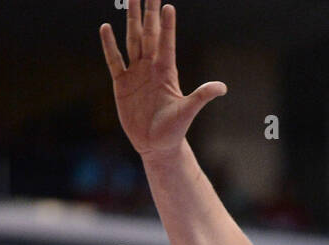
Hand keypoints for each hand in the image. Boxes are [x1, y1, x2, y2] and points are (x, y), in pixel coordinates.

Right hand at [100, 2, 225, 161]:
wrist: (156, 146)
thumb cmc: (174, 130)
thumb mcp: (188, 112)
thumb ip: (202, 96)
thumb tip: (222, 87)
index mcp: (166, 71)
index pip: (167, 42)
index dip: (167, 25)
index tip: (168, 6)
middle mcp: (151, 67)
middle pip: (148, 33)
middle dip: (147, 11)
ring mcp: (136, 74)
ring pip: (132, 40)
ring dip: (130, 20)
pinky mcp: (122, 84)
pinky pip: (114, 60)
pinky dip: (109, 45)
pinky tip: (106, 28)